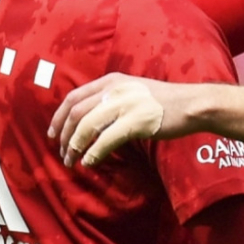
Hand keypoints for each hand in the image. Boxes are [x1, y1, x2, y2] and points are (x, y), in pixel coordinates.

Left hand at [49, 73, 173, 167]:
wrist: (191, 104)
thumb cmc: (163, 101)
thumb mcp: (132, 90)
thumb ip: (110, 99)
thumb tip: (87, 121)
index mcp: (111, 81)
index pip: (73, 97)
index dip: (58, 118)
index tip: (52, 135)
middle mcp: (115, 90)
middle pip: (76, 113)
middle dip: (64, 136)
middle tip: (62, 153)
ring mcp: (126, 104)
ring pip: (87, 127)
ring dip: (75, 147)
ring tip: (73, 162)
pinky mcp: (137, 121)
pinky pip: (106, 140)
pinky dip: (94, 153)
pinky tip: (90, 162)